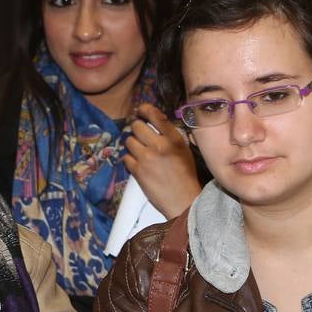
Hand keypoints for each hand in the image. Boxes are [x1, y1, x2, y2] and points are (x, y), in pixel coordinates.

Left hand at [124, 103, 202, 218]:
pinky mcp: (137, 171)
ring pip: (128, 141)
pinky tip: (138, 164)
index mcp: (173, 139)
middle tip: (141, 136)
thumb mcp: (184, 150)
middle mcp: (158, 145)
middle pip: (136, 126)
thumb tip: (154, 123)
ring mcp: (146, 158)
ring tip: (140, 152)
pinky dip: (130, 160)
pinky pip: (125, 157)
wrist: (184, 201)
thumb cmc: (186, 175)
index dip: (144, 110)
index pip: (155, 115)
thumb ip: (170, 136)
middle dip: (137, 129)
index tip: (140, 111)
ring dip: (133, 145)